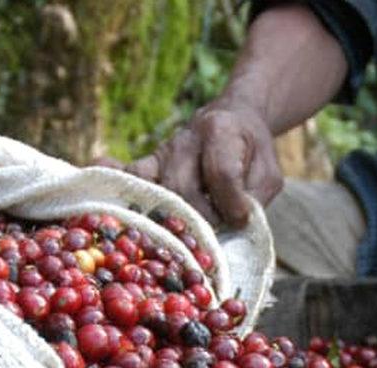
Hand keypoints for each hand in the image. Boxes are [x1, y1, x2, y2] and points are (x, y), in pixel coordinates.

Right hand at [125, 102, 282, 226]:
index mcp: (221, 132)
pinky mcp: (151, 163)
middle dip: (198, 218)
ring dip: (170, 219)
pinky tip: (109, 205)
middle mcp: (187, 139)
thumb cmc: (252, 153)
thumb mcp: (268, 172)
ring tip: (180, 240)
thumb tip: (233, 226)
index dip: (231, 202)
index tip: (240, 220)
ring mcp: (164, 151)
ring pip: (158, 190)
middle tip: (211, 237)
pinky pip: (129, 175)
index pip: (220, 173)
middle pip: (182, 186)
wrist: (233, 117)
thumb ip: (255, 198)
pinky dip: (118, 187)